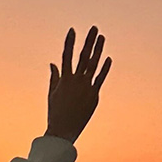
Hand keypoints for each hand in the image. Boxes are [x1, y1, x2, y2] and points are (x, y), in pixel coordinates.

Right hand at [45, 26, 111, 143]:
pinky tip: (108, 58)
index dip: (70, 42)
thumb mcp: (52, 94)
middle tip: (94, 28)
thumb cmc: (55, 114)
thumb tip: (53, 63)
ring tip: (102, 37)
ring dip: (98, 50)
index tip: (72, 30)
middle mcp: (76, 81)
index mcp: (64, 80)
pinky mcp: (94, 96)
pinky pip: (100, 79)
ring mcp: (86, 88)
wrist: (62, 132)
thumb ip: (54, 77)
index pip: (66, 56)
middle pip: (84, 57)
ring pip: (93, 65)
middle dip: (89, 41)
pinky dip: (104, 69)